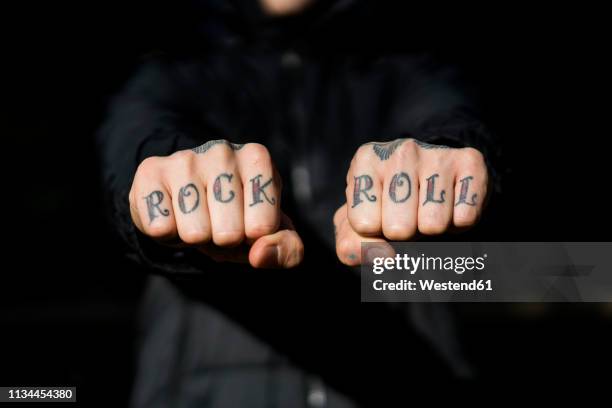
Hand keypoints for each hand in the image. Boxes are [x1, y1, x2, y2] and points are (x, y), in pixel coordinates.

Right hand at [129, 140, 303, 268]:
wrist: (190, 201)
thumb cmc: (239, 218)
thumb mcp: (272, 236)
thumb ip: (287, 249)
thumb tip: (260, 255)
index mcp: (258, 159)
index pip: (263, 227)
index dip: (252, 239)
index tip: (248, 223)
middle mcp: (223, 150)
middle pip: (228, 232)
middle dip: (223, 241)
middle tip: (218, 224)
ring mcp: (184, 158)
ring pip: (195, 233)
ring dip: (195, 239)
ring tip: (197, 219)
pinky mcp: (151, 171)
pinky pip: (160, 228)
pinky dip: (167, 235)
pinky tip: (172, 214)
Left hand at [334, 138, 487, 264]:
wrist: (432, 179)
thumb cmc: (387, 205)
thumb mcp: (356, 223)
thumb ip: (351, 244)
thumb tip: (380, 255)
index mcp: (366, 159)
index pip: (365, 225)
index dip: (374, 232)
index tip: (378, 215)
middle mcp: (401, 150)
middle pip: (399, 228)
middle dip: (404, 233)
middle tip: (406, 216)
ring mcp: (437, 153)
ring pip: (433, 225)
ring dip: (431, 229)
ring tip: (426, 210)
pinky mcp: (471, 162)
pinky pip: (465, 218)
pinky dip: (458, 224)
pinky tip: (450, 205)